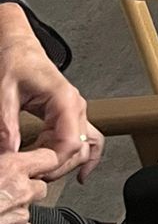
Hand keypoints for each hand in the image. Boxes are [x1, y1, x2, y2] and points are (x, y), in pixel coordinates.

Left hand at [0, 5, 101, 183]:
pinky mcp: (67, 115)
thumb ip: (5, 124)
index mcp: (64, 99)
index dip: (52, 163)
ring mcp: (74, 111)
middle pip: (78, 150)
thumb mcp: (3, 91)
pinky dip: (79, 157)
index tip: (32, 172)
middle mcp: (75, 106)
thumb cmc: (16, 60)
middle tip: (31, 177)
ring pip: (84, 147)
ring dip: (66, 164)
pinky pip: (81, 140)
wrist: (19, 46)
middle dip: (56, 168)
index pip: (70, 143)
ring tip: (46, 176)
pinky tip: (76, 173)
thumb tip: (7, 154)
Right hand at [0, 149, 58, 223]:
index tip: (31, 164)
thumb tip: (4, 157)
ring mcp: (20, 217)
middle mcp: (22, 191)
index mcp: (12, 168)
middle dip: (27, 188)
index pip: (48, 158)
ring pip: (29, 209)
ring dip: (16, 209)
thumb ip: (1, 160)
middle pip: (40, 186)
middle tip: (4, 190)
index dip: (40, 161)